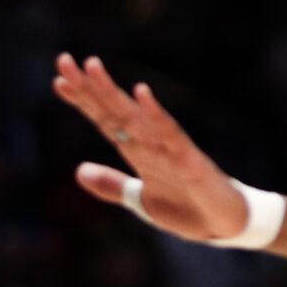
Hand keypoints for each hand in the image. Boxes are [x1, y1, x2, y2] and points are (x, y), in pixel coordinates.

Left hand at [53, 55, 253, 240]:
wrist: (227, 226)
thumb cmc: (190, 209)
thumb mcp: (142, 201)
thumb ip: (112, 185)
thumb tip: (78, 172)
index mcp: (139, 152)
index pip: (105, 120)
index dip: (83, 101)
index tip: (58, 81)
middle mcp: (151, 143)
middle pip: (114, 110)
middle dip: (89, 86)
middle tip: (63, 60)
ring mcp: (170, 149)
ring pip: (135, 115)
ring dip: (112, 91)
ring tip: (91, 66)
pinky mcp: (191, 160)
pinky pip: (171, 133)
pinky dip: (155, 113)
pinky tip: (140, 91)